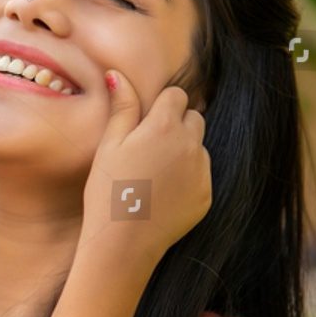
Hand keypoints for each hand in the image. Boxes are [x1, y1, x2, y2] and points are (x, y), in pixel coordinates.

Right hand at [81, 71, 210, 269]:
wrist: (123, 242)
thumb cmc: (109, 190)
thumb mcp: (109, 145)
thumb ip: (123, 107)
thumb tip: (119, 74)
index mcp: (165, 126)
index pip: (177, 96)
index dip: (161, 107)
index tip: (145, 125)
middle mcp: (191, 144)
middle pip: (194, 118)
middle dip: (176, 125)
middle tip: (149, 149)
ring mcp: (202, 171)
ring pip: (198, 147)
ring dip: (182, 153)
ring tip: (153, 177)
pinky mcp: (207, 195)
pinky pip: (201, 176)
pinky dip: (186, 180)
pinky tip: (162, 195)